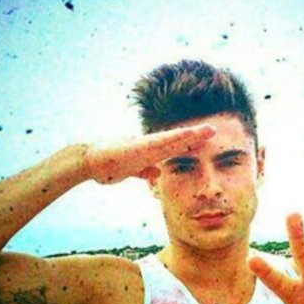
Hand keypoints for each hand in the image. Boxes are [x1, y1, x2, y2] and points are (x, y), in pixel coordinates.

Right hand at [85, 123, 215, 184]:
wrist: (89, 161)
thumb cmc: (106, 166)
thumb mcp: (131, 172)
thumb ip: (143, 171)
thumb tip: (155, 173)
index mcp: (148, 152)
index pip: (173, 148)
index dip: (190, 144)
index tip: (205, 141)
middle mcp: (150, 146)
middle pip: (178, 140)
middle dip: (196, 136)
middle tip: (214, 130)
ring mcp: (146, 145)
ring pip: (174, 138)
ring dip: (192, 134)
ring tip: (210, 130)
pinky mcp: (140, 146)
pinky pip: (162, 141)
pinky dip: (176, 137)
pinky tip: (189, 134)